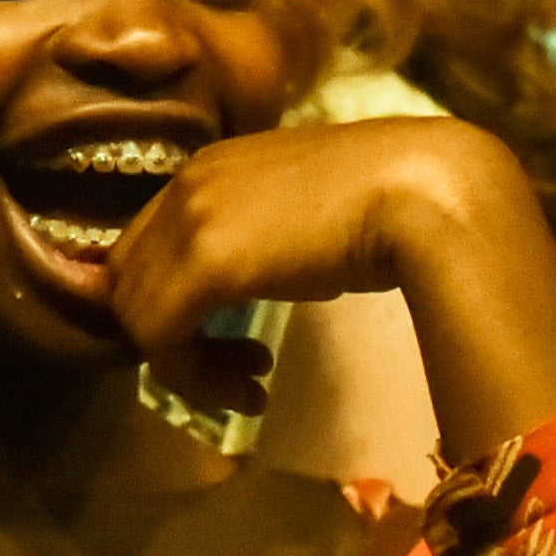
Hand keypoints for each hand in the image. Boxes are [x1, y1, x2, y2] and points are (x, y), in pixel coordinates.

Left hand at [98, 118, 555, 441]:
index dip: (174, 302)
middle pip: (129, 279)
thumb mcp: (309, 212)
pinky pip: (160, 336)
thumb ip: (266, 234)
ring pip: (137, 314)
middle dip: (171, 336)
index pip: (147, 244)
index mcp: (211, 167)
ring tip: (247, 387)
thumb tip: (257, 273)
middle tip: (235, 371)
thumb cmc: (394, 199)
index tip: (227, 340)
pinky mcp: (206, 262)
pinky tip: (252, 388)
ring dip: (187, 366)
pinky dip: (195, 375)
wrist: (427, 190)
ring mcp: (191, 220)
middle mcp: (187, 185)